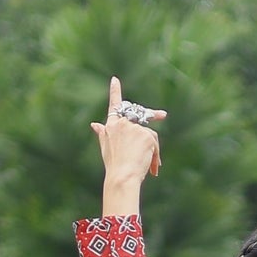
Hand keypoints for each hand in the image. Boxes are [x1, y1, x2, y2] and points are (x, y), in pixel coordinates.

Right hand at [91, 76, 165, 216]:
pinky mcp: (147, 135)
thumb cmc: (113, 166)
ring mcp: (135, 128)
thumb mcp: (106, 147)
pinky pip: (155, 144)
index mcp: (111, 125)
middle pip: (139, 116)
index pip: (114, 105)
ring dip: (152, 149)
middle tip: (162, 115)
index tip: (115, 79)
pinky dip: (155, 156)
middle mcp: (122, 123)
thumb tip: (94, 124)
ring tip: (149, 167)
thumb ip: (103, 133)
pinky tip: (152, 168)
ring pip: (149, 134)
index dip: (115, 91)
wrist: (121, 177)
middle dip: (152, 114)